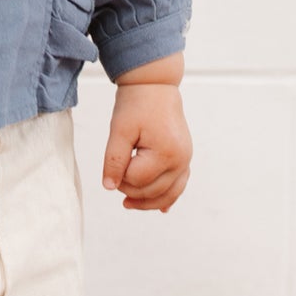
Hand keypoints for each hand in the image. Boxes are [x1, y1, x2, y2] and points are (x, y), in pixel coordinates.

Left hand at [101, 82, 191, 211]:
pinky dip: (167, 196)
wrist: (155, 86)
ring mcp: (185, 160)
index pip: (137, 181)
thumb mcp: (119, 130)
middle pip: (152, 191)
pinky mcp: (184, 158)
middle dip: (130, 189)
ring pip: (168, 194)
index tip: (111, 163)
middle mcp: (181, 160)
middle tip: (114, 178)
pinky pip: (178, 185)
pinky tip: (161, 209)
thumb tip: (109, 187)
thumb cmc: (137, 104)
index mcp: (166, 153)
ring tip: (127, 204)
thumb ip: (114, 160)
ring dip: (148, 201)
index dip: (119, 177)